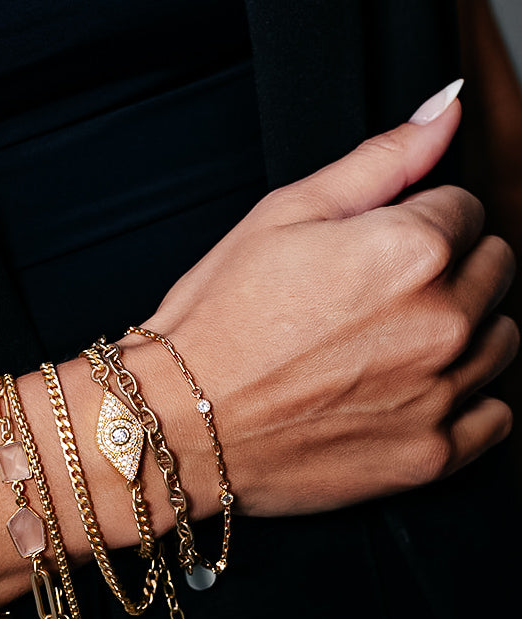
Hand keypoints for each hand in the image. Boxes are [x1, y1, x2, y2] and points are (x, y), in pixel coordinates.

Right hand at [133, 89, 517, 515]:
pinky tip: (412, 391)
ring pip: (501, 340)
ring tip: (389, 344)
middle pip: (495, 270)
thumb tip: (444, 112)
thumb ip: (379, 163)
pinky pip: (494, 417)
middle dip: (449, 270)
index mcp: (410, 251)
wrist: (181, 421)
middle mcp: (440, 321)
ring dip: (463, 332)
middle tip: (379, 296)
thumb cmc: (218, 320)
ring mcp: (439, 394)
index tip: (379, 249)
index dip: (422, 222)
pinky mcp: (429, 455)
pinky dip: (466, 400)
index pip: (467, 209)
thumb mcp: (282, 216)